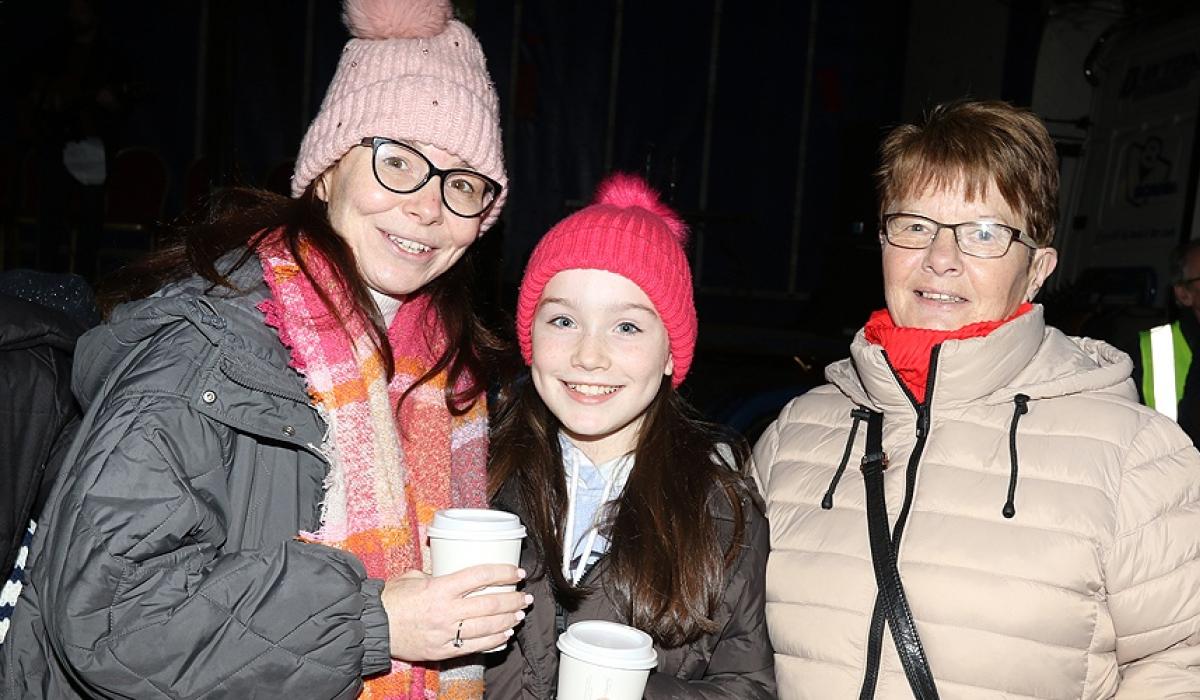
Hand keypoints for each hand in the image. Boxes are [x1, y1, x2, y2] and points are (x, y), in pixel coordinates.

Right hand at [381, 564, 529, 660]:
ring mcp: (446, 633)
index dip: (503, 573)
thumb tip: (456, 572)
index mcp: (439, 588)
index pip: (480, 576)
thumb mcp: (414, 577)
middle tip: (525, 596)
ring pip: (487, 627)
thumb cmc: (391, 600)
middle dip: (512, 599)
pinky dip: (494, 640)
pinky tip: (505, 634)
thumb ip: (438, 574)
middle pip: (489, 603)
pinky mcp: (443, 650)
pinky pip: (475, 646)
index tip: (517, 572)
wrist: (373, 627)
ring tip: (519, 614)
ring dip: (508, 620)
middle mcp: (446, 610)